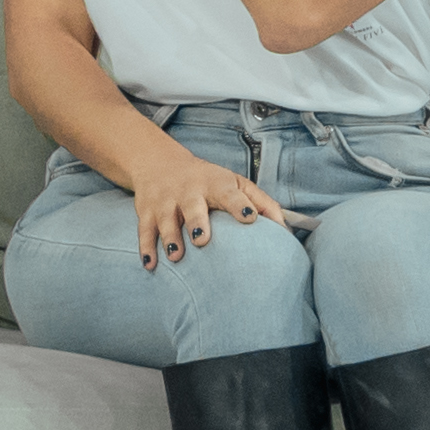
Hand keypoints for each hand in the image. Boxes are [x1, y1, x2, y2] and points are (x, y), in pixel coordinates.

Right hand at [128, 147, 293, 266]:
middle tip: (202, 240)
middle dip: (197, 222)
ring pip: (166, 220)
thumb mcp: (235, 183)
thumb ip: (261, 203)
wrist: (159, 164)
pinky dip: (146, 248)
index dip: (240, 205)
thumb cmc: (207, 180)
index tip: (249, 218)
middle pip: (192, 206)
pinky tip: (150, 265)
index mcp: (215, 183)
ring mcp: (166, 202)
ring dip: (170, 238)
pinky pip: (144, 231)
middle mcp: (189, 191)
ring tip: (176, 256)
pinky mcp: (146, 211)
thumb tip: (285, 228)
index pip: (229, 193)